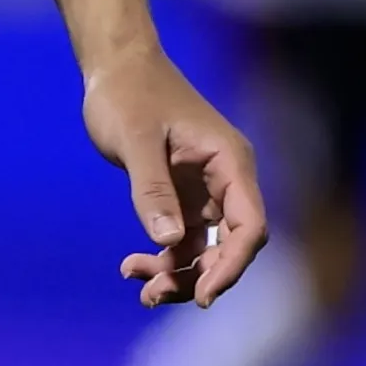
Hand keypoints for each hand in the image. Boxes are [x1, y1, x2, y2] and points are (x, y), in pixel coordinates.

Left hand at [86, 38, 268, 307]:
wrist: (115, 69)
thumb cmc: (128, 94)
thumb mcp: (135, 139)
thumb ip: (152, 189)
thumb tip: (170, 241)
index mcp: (231, 162)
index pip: (250, 227)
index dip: (232, 266)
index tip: (202, 296)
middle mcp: (227, 181)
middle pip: (232, 248)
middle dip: (199, 277)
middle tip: (155, 294)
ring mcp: (206, 192)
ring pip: (206, 251)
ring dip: (178, 275)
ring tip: (138, 284)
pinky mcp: (184, 198)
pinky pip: (184, 242)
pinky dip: (164, 259)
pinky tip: (131, 267)